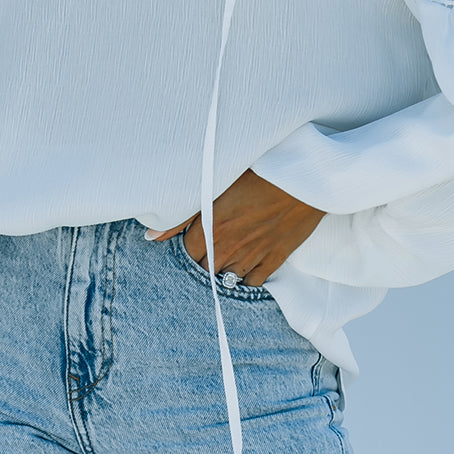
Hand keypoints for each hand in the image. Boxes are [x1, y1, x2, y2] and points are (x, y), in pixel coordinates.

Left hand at [147, 168, 324, 286]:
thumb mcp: (216, 184)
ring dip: (223, 270)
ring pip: (227, 278)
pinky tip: (244, 266)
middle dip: (202, 262)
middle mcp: (228, 247)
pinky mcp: (275, 258)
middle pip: (204, 270)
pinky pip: (253, 282)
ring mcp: (253, 255)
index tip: (191, 241)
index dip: (186, 249)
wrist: (303, 176)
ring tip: (224, 257)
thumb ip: (180, 215)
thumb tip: (150, 236)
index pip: (186, 255)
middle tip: (207, 249)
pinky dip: (246, 278)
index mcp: (210, 228)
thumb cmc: (259, 171)